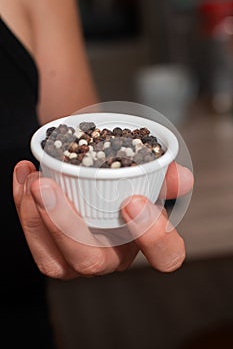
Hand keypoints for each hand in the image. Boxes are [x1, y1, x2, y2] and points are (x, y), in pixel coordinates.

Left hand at [13, 160, 193, 278]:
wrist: (89, 171)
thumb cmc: (118, 174)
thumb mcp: (141, 168)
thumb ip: (162, 173)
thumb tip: (182, 179)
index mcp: (142, 240)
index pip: (165, 255)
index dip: (153, 236)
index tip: (133, 200)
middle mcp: (111, 257)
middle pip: (92, 260)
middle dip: (66, 225)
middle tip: (47, 186)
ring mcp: (77, 261)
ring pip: (55, 260)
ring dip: (37, 218)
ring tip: (33, 178)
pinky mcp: (51, 256)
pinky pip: (35, 243)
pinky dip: (23, 209)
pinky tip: (24, 174)